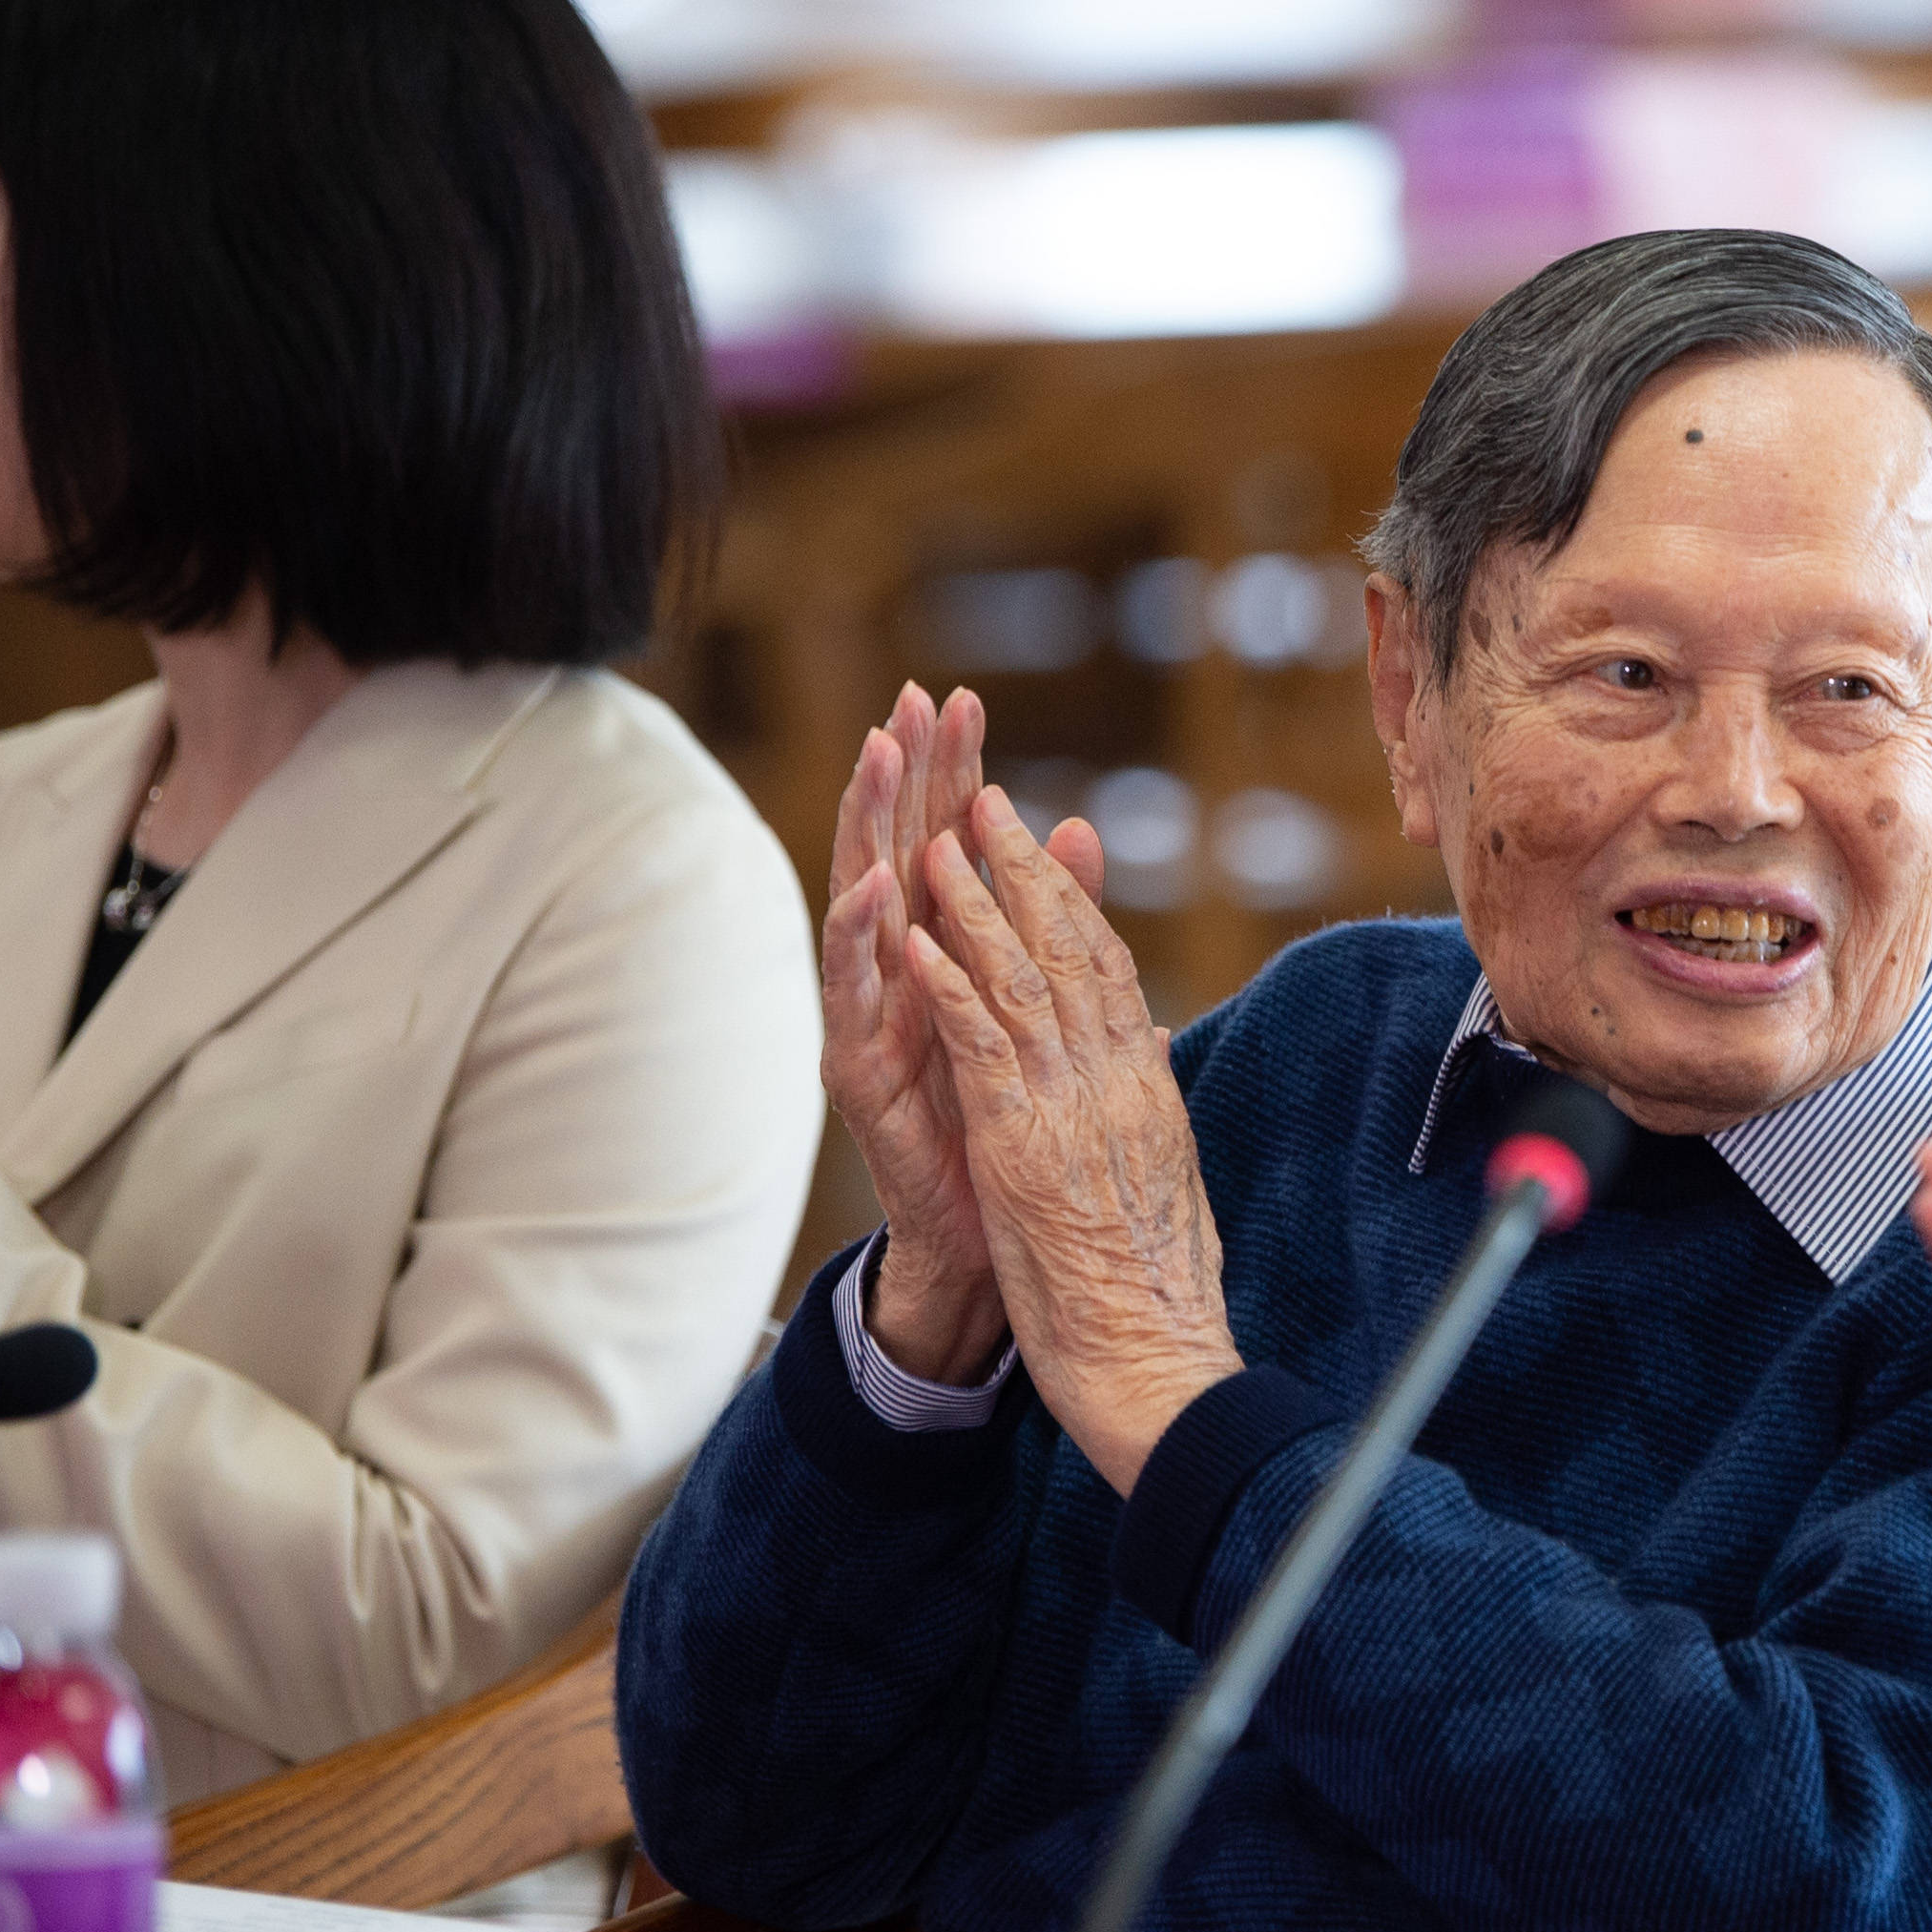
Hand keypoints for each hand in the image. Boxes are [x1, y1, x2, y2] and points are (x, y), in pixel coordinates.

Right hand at [818, 688, 1113, 1381]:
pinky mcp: (858, 1068)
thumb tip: (1078, 824)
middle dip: (902, 773)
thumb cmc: (1005, 1114)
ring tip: (879, 758)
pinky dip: (859, 937)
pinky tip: (873, 885)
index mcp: (944, 945)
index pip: (943, 838)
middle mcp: (899, 969)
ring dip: (867, 827)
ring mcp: (872, 1014)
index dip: (950, 770)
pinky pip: (854, 995)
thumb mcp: (1039, 998)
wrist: (992, 1235)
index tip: (959, 696)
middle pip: (896, 847)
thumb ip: (1053, 913)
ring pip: (860, 902)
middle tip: (911, 700)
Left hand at [904, 785, 1235, 1495]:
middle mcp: (1117, 1082)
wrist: (1159, 1366)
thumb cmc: (1158, 1292)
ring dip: (972, 904)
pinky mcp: (1025, 1148)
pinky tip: (914, 939)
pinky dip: (947, 984)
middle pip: (1069, 949)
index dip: (1068, 896)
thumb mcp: (1158, 1178)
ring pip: (1021, 981)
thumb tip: (1150, 1051)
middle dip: (1020, 867)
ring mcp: (1072, 1111)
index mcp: (1146, 1088)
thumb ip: (1145, 1107)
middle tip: (980, 795)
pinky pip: (982, 1047)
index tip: (1036, 839)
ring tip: (934, 838)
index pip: (1107, 968)